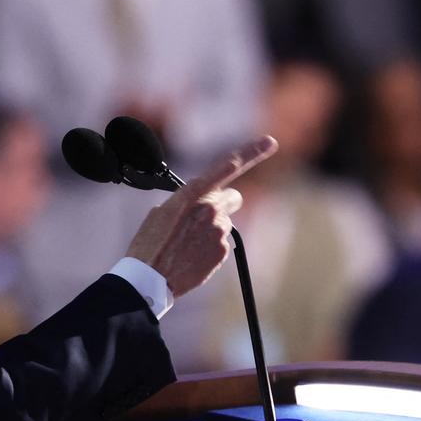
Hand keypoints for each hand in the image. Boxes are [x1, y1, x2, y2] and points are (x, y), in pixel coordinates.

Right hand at [126, 136, 277, 297]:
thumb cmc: (150, 243)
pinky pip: (221, 243)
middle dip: (222, 203)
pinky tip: (190, 255)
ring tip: (186, 243)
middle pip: (232, 198)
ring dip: (210, 229)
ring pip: (223, 223)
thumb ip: (187, 199)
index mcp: (193, 193)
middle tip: (202, 217)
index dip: (253, 152)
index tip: (270, 142)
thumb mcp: (162, 211)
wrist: (149, 277)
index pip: (228, 166)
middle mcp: (211, 209)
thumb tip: (199, 199)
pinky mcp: (222, 251)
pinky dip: (209, 248)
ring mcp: (219, 231)